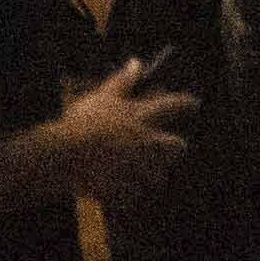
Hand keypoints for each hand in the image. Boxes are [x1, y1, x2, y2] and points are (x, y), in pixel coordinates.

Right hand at [44, 62, 194, 196]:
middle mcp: (147, 143)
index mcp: (143, 117)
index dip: (187, 103)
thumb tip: (136, 63)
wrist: (64, 157)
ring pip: (158, 175)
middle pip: (176, 146)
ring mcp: (138, 169)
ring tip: (144, 172)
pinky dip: (130, 195)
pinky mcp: (124, 191)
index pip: (175, 105)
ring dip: (154, 173)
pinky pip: (134, 197)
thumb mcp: (103, 97)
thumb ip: (122, 81)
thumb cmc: (82, 123)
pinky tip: (121, 192)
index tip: (195, 103)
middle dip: (175, 146)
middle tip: (169, 146)